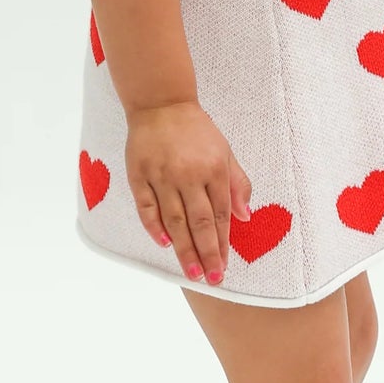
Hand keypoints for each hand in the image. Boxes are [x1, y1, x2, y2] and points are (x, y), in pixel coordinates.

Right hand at [124, 99, 253, 285]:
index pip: (220, 214)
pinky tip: (164, 244)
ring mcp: (162, 175)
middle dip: (206, 253)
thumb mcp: (225, 152)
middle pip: (199, 221)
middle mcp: (189, 174)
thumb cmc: (197, 131)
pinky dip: (154, 227)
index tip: (224, 266)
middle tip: (212, 279)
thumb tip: (244, 218)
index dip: (222, 243)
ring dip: (184, 248)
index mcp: (214, 169)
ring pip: (174, 219)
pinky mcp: (139, 174)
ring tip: (192, 272)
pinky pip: (146, 206)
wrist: (161, 104)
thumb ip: (237, 184)